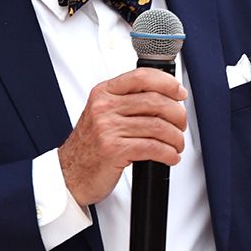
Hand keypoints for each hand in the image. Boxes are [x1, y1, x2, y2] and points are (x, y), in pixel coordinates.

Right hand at [59, 68, 187, 206]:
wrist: (70, 173)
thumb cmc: (90, 145)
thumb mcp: (103, 114)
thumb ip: (127, 102)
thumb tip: (166, 97)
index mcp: (103, 93)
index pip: (141, 77)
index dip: (167, 83)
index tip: (180, 92)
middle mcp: (104, 108)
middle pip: (155, 101)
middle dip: (177, 114)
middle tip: (181, 125)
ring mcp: (108, 129)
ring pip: (157, 126)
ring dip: (175, 138)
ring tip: (177, 144)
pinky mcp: (114, 150)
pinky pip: (153, 148)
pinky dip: (168, 153)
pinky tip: (170, 156)